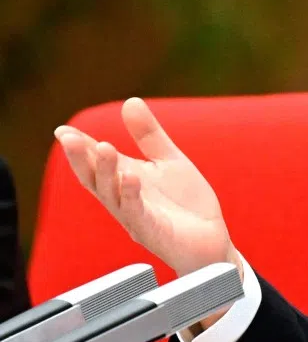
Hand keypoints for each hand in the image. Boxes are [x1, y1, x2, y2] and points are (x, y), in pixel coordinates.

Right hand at [55, 97, 240, 282]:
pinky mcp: (153, 232)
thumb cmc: (186, 205)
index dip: (80, 147)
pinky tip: (130, 177)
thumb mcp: (169, 161)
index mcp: (126, 180)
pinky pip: (138, 213)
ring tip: (103, 147)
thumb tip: (130, 100)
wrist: (211, 241)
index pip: (97, 162)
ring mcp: (136, 218)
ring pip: (112, 196)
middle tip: (69, 139)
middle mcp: (125, 200)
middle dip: (81, 159)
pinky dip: (132, 195)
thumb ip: (149, 135)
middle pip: (96, 179)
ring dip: (106, 172)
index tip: (62, 131)